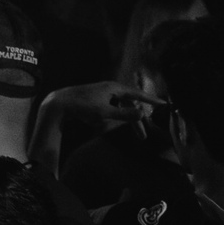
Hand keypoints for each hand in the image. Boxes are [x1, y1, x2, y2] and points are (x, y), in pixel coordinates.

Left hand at [43, 81, 159, 126]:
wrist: (59, 104)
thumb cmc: (82, 107)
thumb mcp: (105, 113)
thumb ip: (124, 114)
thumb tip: (142, 114)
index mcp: (114, 88)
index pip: (137, 95)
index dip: (150, 100)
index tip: (163, 104)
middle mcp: (110, 89)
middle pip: (129, 105)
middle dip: (135, 121)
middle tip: (142, 136)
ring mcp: (102, 94)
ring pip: (119, 108)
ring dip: (122, 121)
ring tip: (121, 134)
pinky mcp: (95, 100)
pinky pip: (109, 110)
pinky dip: (111, 119)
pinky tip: (102, 126)